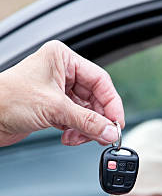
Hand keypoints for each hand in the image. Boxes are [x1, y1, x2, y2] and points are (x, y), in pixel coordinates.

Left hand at [0, 40, 123, 146]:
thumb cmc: (7, 99)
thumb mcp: (55, 109)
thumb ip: (87, 121)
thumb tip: (110, 130)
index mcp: (62, 58)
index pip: (99, 80)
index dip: (111, 103)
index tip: (116, 122)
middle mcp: (61, 72)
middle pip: (94, 98)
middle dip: (97, 119)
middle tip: (104, 135)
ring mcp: (57, 91)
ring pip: (86, 112)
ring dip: (86, 128)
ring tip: (81, 137)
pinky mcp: (52, 108)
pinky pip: (75, 120)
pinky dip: (76, 131)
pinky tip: (69, 137)